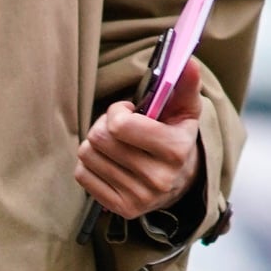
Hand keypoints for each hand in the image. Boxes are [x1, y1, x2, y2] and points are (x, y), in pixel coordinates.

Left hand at [76, 59, 206, 223]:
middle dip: (103, 125)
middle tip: (118, 127)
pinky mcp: (121, 209)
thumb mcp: (185, 110)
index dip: (117, 111)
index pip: (120, 125)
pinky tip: (109, 162)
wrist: (180, 183)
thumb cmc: (176, 136)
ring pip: (87, 155)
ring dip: (96, 144)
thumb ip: (185, 84)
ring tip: (115, 144)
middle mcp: (158, 179)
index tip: (128, 111)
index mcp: (175, 150)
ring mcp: (139, 198)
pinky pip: (82, 175)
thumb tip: (187, 62)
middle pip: (99, 138)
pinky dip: (90, 164)